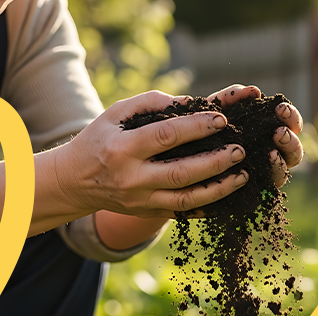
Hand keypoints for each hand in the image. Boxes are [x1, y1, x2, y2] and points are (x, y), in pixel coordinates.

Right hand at [56, 90, 248, 217]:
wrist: (74, 182)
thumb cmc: (99, 140)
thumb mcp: (115, 114)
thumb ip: (150, 103)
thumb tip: (190, 101)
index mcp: (123, 149)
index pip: (165, 136)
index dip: (196, 127)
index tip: (222, 119)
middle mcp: (132, 178)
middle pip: (181, 172)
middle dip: (215, 162)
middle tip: (239, 150)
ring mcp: (141, 200)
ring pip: (187, 199)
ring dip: (219, 189)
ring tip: (243, 176)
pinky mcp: (148, 213)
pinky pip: (184, 213)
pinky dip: (209, 206)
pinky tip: (229, 195)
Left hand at [206, 84, 303, 187]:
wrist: (175, 156)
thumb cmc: (196, 129)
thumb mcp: (211, 110)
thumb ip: (232, 98)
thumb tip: (254, 92)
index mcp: (268, 133)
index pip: (291, 126)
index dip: (292, 117)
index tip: (280, 108)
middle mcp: (270, 155)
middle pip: (293, 151)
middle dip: (290, 140)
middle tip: (278, 132)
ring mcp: (262, 175)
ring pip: (283, 172)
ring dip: (282, 159)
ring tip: (272, 151)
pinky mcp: (250, 192)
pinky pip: (265, 187)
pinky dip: (267, 175)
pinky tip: (255, 168)